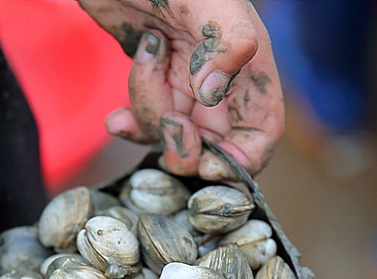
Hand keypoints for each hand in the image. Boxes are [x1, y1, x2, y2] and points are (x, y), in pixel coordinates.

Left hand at [79, 0, 284, 178]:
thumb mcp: (203, 0)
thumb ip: (223, 41)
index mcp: (246, 64)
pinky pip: (147, 123)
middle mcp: (220, 80)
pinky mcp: (155, 81)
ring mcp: (185, 83)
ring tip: (145, 63)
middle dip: (188, 147)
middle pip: (214, 146)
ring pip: (175, 135)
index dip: (241, 160)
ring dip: (151, 115)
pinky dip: (130, 127)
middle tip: (169, 126)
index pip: (261, 133)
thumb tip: (213, 93)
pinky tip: (115, 120)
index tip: (210, 165)